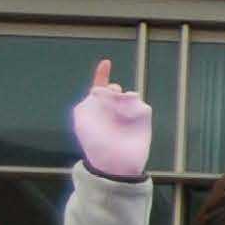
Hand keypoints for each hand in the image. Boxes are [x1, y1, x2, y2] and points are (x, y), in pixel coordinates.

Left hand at [70, 59, 154, 180]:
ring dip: (121, 100)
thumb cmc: (95, 143)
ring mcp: (128, 112)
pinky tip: (128, 120)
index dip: (102, 74)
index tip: (106, 62)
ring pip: (127, 94)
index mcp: (97, 108)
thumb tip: (104, 89)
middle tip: (109, 102)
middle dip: (112, 91)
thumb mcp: (82, 120)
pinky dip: (133, 107)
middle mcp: (113, 108)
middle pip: (114, 89)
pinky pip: (139, 103)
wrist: (116, 162)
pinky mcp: (143, 116)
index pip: (99, 87)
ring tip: (118, 117)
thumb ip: (88, 101)